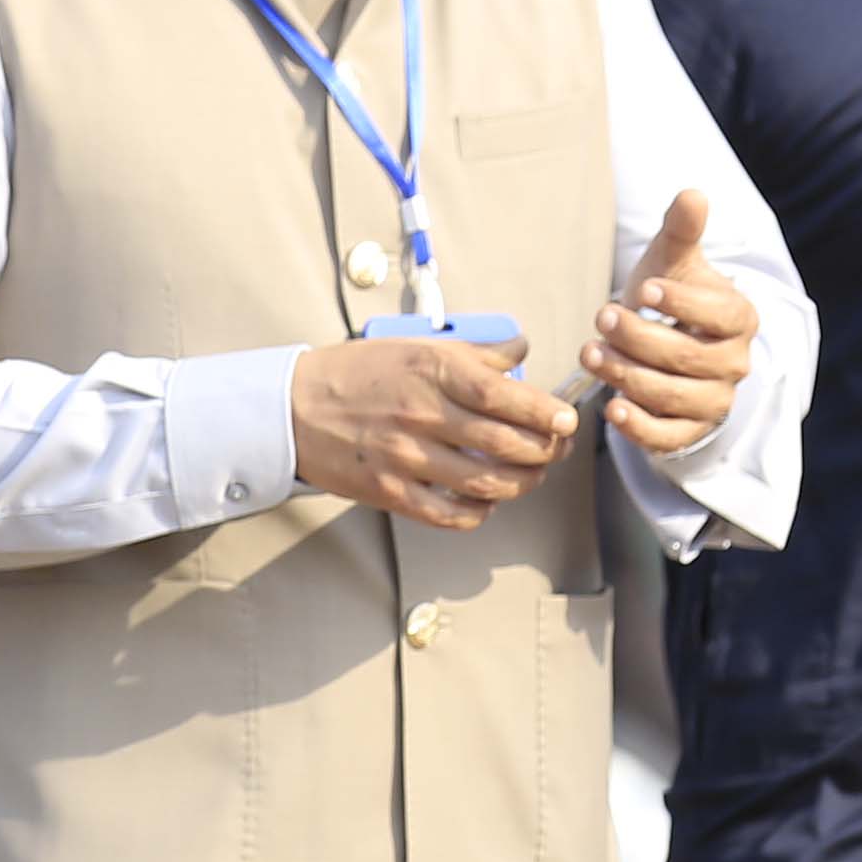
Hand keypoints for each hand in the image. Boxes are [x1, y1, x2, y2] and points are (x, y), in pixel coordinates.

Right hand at [290, 333, 575, 531]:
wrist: (295, 408)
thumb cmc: (357, 373)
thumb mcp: (416, 347)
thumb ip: (474, 354)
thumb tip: (520, 350)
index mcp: (433, 373)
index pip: (505, 396)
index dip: (545, 413)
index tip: (567, 420)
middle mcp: (423, 415)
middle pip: (505, 443)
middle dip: (545, 450)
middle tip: (559, 448)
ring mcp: (407, 458)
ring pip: (487, 482)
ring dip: (522, 483)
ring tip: (532, 474)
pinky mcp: (392, 493)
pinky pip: (451, 513)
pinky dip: (480, 510)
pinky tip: (488, 499)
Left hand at [585, 192, 757, 458]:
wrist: (668, 343)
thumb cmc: (669, 297)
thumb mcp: (673, 261)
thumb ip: (682, 230)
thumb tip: (692, 193)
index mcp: (739, 318)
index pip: (717, 314)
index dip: (680, 303)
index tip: (643, 290)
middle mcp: (735, 364)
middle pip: (686, 357)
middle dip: (639, 338)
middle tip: (601, 318)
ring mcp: (715, 402)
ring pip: (672, 396)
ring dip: (627, 376)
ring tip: (591, 353)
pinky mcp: (690, 433)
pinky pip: (667, 437)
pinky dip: (639, 426)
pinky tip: (611, 408)